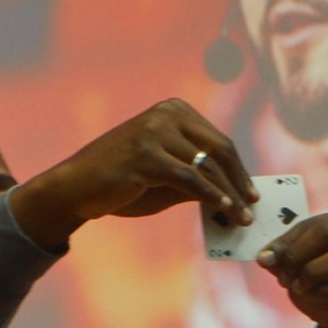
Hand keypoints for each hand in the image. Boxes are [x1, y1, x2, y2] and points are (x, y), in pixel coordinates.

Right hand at [9, 98, 255, 247]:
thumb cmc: (120, 182)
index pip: (218, 140)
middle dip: (239, 181)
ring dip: (229, 194)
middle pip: (219, 148)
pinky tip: (222, 209)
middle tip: (253, 206)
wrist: (74, 187)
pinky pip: (189, 178)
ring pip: (206, 166)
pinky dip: (210, 195)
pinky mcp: (146, 155)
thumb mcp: (165, 176)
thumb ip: (196, 177)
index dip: (239, 169)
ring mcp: (155, 131)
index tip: (252, 192)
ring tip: (241, 217)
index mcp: (173, 110)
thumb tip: (235, 194)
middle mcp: (166, 114)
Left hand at [256, 209, 327, 327]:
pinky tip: (311, 296)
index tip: (264, 259)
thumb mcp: (298, 271)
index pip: (314, 223)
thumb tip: (265, 256)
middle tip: (281, 275)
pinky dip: (322, 291)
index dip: (285, 240)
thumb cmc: (324, 292)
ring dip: (311, 272)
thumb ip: (283, 259)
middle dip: (297, 253)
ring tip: (296, 286)